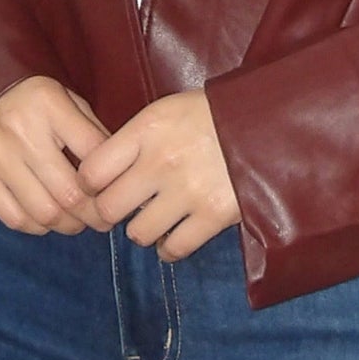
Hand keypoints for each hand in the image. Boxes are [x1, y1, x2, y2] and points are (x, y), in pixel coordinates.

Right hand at [0, 75, 108, 234]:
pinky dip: (38, 227)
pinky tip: (47, 218)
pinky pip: (15, 219)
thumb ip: (93, 134)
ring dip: (68, 225)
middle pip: (70, 194)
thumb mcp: (69, 102)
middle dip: (94, 215)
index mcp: (49, 103)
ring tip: (77, 221)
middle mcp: (20, 130)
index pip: (93, 153)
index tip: (119, 194)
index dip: (112, 181)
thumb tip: (120, 179)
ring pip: (44, 213)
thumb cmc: (34, 102)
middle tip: (103, 220)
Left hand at [76, 90, 240, 259]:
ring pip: (138, 234)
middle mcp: (161, 162)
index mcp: (147, 129)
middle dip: (112, 212)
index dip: (89, 185)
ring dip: (143, 230)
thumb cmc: (210, 113)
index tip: (98, 187)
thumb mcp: (166, 111)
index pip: (91, 172)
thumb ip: (133, 140)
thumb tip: (102, 174)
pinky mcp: (214, 215)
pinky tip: (172, 237)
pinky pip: (175, 248)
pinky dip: (169, 248)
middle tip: (124, 208)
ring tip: (154, 219)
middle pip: (108, 208)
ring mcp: (188, 192)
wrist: (269, 120)